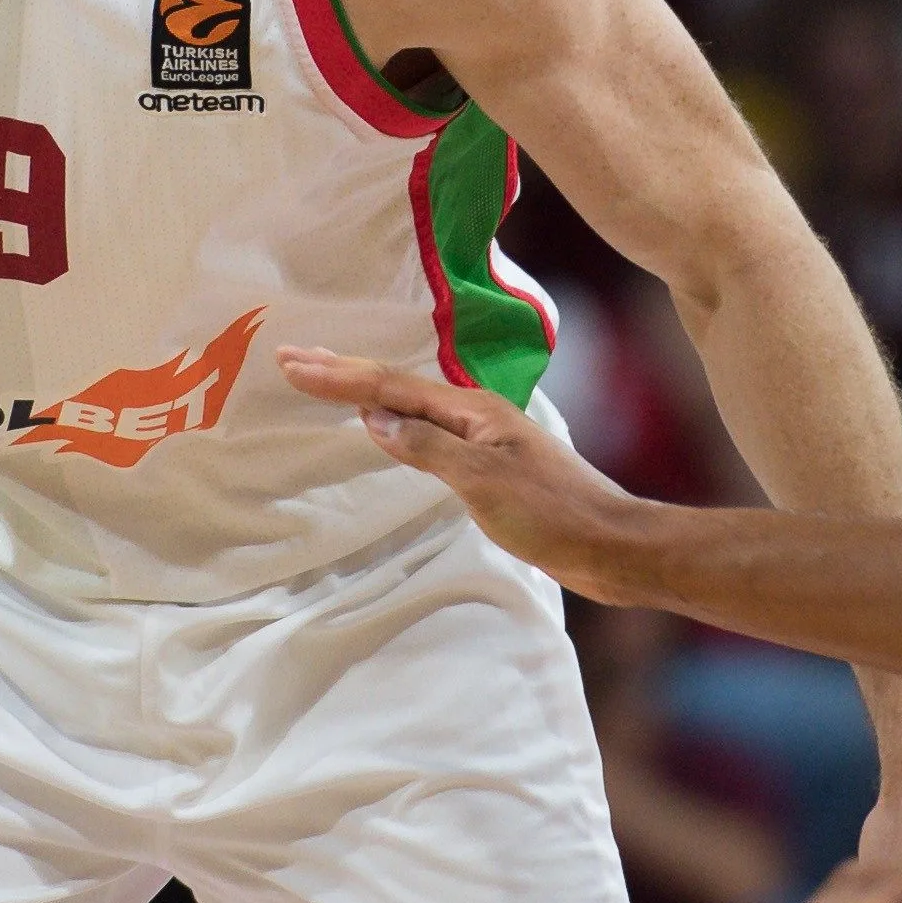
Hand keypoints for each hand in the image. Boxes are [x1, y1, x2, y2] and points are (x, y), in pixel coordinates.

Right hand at [274, 348, 663, 603]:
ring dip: (367, 393)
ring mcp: (484, 441)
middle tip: (293, 356)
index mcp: (473, 411)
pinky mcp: (490, 469)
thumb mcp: (484, 482)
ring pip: (412, 406)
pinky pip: (426, 433)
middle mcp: (476, 416)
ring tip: (329, 380)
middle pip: (398, 386)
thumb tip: (375, 419)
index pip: (391, 387)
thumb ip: (429, 448)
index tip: (290, 360)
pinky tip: (386, 426)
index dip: (339, 376)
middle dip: (344, 372)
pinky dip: (394, 421)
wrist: (610, 546)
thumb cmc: (552, 514)